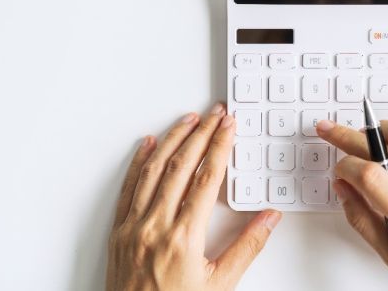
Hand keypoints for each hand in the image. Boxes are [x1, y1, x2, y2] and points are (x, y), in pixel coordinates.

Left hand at [107, 103, 281, 290]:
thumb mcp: (220, 286)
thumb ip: (246, 248)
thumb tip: (269, 218)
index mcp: (183, 238)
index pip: (206, 179)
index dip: (219, 147)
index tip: (229, 128)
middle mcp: (155, 226)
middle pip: (180, 167)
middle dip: (200, 134)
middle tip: (214, 114)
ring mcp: (133, 227)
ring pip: (152, 171)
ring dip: (171, 141)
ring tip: (186, 120)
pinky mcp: (119, 233)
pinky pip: (128, 188)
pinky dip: (138, 163)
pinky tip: (146, 146)